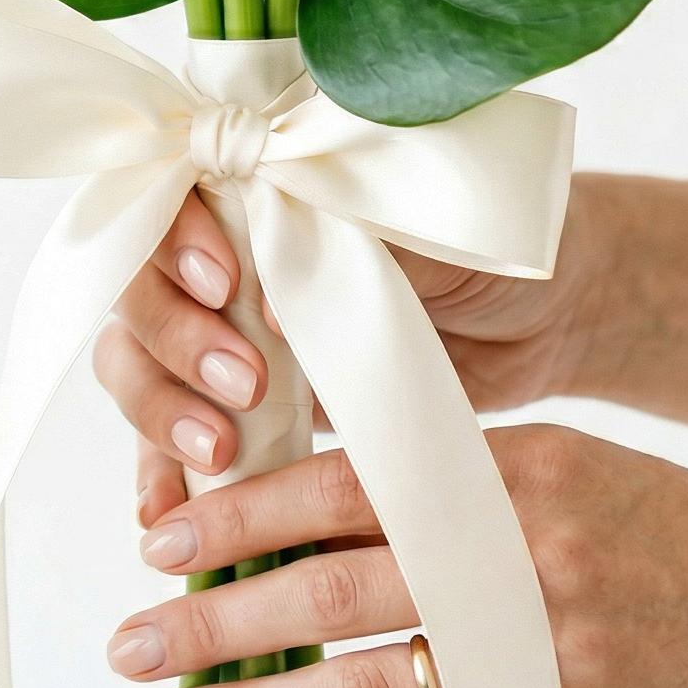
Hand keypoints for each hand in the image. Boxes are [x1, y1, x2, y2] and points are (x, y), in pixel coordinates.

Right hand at [93, 180, 605, 524]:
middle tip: (243, 384)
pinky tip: (162, 510)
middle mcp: (224, 247)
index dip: (179, 242)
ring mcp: (227, 327)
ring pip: (140, 362)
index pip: (171, 196)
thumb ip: (340, 252)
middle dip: (173, 340)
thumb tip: (265, 308)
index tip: (228, 285)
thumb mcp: (419, 230)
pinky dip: (161, 473)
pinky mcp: (245, 403)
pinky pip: (172, 436)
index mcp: (256, 176)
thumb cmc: (490, 243)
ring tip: (217, 455)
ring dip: (160, 411)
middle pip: (138, 287)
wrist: (549, 311)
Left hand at [106, 424, 687, 687]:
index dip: (240, 510)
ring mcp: (542, 649)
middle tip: (124, 642)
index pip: (341, 480)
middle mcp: (514, 548)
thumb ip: (462, 490)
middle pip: (325, 582)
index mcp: (508, 467)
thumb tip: (318, 518)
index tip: (157, 535)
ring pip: (358, 679)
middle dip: (211, 615)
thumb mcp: (577, 473)